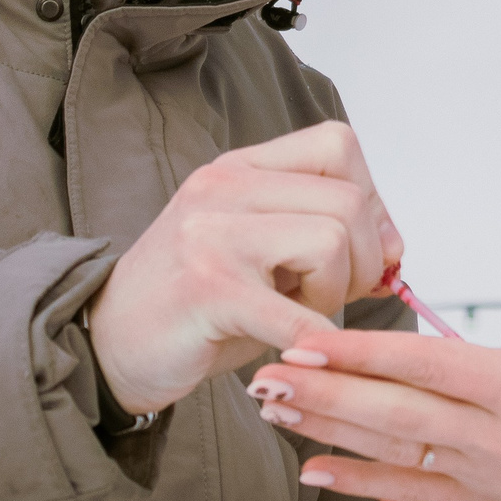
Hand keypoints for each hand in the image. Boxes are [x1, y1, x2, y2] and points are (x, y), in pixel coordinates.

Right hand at [87, 121, 401, 416]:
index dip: (371, 199)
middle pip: (348, 201)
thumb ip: (319, 233)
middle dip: (364, 260)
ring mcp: (211, 234)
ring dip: (334, 294)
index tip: (367, 250)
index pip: (337, 145)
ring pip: (332, 242)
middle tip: (333, 297)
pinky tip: (302, 355)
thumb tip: (396, 249)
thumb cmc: (194, 305)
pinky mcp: (207, 289)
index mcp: (239, 168)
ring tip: (296, 316)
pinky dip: (317, 343)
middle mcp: (223, 187)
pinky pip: (298, 315)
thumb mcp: (257, 250)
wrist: (105, 345)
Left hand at [252, 260, 500, 500]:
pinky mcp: (487, 497)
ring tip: (270, 408)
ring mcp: (486, 474)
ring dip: (326, 429)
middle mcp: (496, 438)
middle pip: (393, 413)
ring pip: (390, 452)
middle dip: (324, 392)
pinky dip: (358, 485)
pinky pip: (411, 493)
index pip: (431, 366)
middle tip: (263, 372)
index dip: (366, 353)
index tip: (311, 336)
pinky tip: (311, 472)